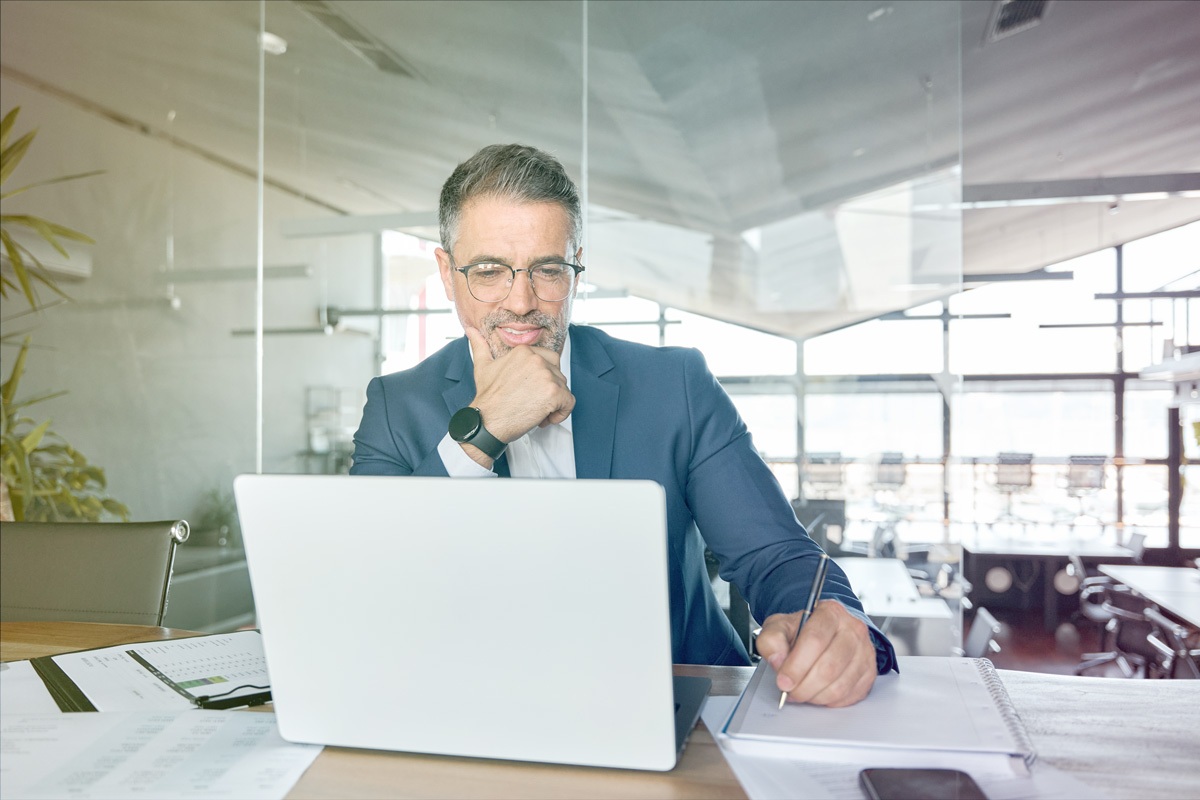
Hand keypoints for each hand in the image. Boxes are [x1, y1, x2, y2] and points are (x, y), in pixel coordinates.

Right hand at [465, 326, 574, 445]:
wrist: (487, 421)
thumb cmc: (487, 398)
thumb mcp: (482, 366)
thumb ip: (480, 346)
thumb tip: (471, 330)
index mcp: (524, 351)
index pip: (549, 360)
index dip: (542, 378)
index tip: (529, 391)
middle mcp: (537, 360)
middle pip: (557, 375)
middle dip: (548, 391)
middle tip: (530, 402)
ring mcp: (546, 376)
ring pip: (563, 389)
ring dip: (553, 403)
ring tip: (534, 411)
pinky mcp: (554, 393)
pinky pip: (569, 403)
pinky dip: (560, 414)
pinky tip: (543, 419)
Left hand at [755, 599, 876, 707]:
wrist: (824, 633)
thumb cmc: (802, 631)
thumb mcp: (779, 627)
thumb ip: (771, 640)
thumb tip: (778, 660)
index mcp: (830, 612)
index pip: (815, 640)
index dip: (797, 665)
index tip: (783, 682)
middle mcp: (853, 629)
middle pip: (829, 667)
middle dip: (804, 686)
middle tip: (789, 692)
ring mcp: (865, 651)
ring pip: (840, 685)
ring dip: (815, 696)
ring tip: (801, 692)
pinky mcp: (870, 672)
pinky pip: (850, 695)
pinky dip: (829, 701)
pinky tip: (817, 693)